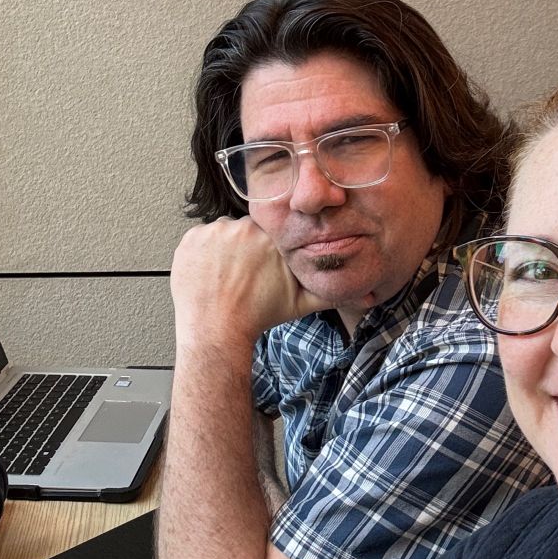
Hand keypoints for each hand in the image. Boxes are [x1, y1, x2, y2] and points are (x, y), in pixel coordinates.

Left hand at [170, 217, 329, 348]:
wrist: (216, 331)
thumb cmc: (258, 316)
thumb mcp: (301, 304)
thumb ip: (331, 292)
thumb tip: (366, 297)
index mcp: (271, 237)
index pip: (272, 230)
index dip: (268, 247)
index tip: (264, 261)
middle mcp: (244, 227)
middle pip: (247, 230)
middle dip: (247, 247)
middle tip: (246, 273)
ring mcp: (215, 231)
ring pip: (224, 233)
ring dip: (226, 249)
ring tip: (227, 275)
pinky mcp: (192, 238)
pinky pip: (201, 238)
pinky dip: (204, 253)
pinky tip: (211, 273)